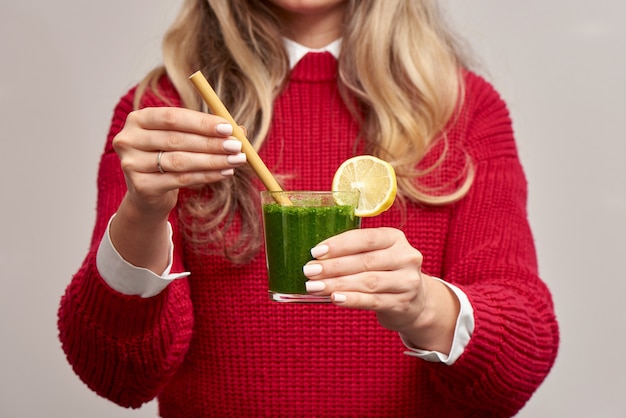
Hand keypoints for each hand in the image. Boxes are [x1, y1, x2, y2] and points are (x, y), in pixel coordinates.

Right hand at [112, 107, 246, 217]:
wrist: (149, 193)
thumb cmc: (170, 157)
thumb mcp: (185, 140)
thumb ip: (208, 132)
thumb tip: (241, 130)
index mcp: (139, 119)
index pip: (172, 117)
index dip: (202, 123)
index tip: (228, 128)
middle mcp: (129, 139)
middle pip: (176, 139)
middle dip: (211, 143)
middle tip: (237, 146)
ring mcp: (131, 164)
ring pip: (180, 161)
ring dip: (212, 160)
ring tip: (236, 160)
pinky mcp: (141, 186)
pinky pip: (180, 179)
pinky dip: (206, 176)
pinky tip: (225, 173)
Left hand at [303, 227, 458, 352]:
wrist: (415, 301)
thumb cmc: (385, 272)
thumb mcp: (377, 254)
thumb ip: (354, 252)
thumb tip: (316, 257)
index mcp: (395, 238)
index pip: (365, 239)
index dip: (339, 245)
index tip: (316, 252)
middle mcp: (406, 257)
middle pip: (364, 261)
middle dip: (333, 266)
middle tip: (309, 271)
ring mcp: (407, 281)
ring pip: (367, 281)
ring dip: (337, 284)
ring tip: (314, 286)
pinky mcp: (402, 303)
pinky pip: (372, 300)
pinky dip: (351, 299)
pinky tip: (334, 298)